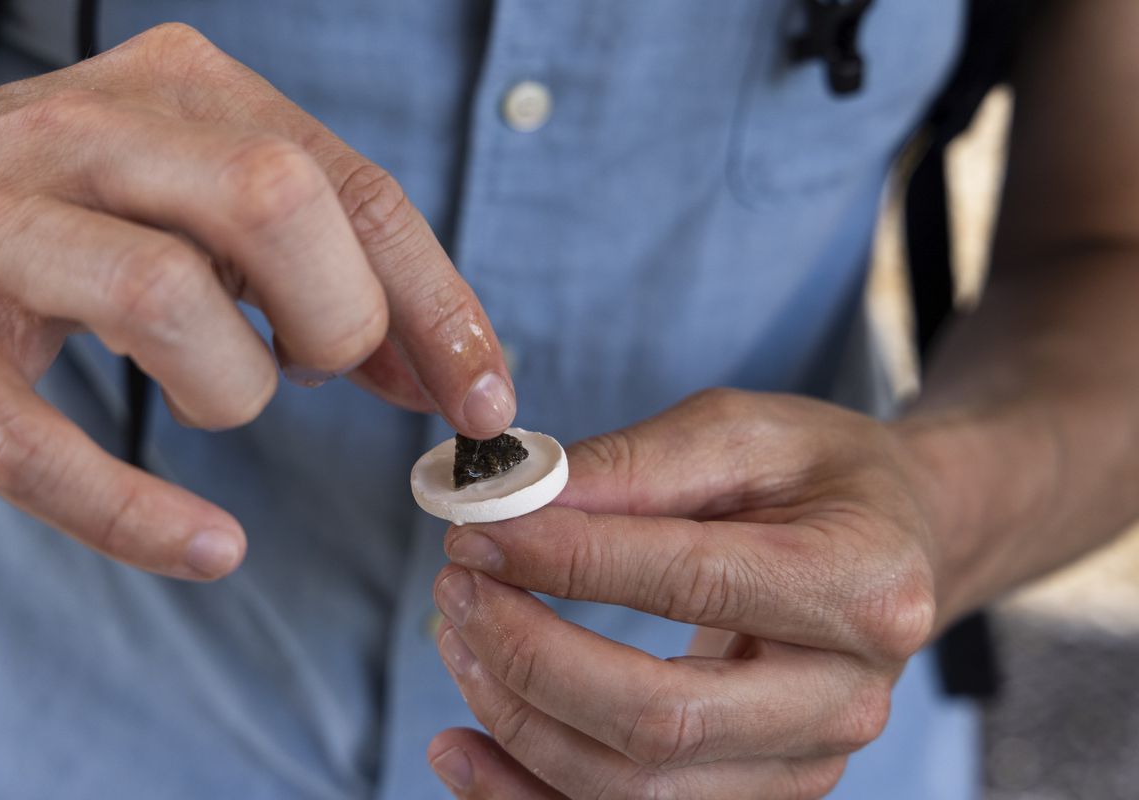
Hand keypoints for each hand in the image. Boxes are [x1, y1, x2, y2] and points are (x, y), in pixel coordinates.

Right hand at [0, 24, 513, 578]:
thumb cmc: (78, 208)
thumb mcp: (210, 205)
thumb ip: (324, 268)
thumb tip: (439, 367)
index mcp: (183, 89)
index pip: (357, 189)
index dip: (440, 306)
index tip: (484, 400)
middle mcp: (87, 133)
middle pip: (275, 200)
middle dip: (336, 318)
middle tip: (312, 366)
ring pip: (165, 299)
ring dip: (233, 387)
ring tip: (218, 392)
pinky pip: (36, 446)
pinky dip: (134, 514)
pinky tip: (209, 547)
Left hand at [428, 389, 938, 798]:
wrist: (895, 546)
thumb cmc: (821, 476)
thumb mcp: (746, 430)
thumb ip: (638, 463)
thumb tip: (517, 499)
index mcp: (861, 584)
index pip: (691, 583)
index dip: (568, 561)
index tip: (476, 532)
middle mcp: (845, 698)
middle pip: (662, 718)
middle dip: (532, 656)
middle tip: (456, 587)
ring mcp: (804, 764)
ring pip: (637, 789)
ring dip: (520, 720)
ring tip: (457, 638)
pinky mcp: (758, 795)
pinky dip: (527, 796)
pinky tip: (460, 750)